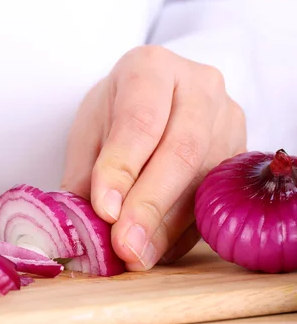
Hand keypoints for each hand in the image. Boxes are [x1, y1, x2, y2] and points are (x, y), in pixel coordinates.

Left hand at [61, 45, 245, 270]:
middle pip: (181, 151)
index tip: (104, 209)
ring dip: (167, 226)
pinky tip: (157, 248)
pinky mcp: (239, 154)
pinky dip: (183, 230)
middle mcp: (199, 87)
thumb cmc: (116, 111)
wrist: (155, 96)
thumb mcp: (89, 131)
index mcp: (151, 68)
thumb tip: (83, 225)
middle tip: (124, 245)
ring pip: (202, 180)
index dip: (122, 169)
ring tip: (136, 255)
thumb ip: (84, 174)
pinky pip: (214, 199)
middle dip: (149, 205)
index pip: (139, 121)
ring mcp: (228, 120)